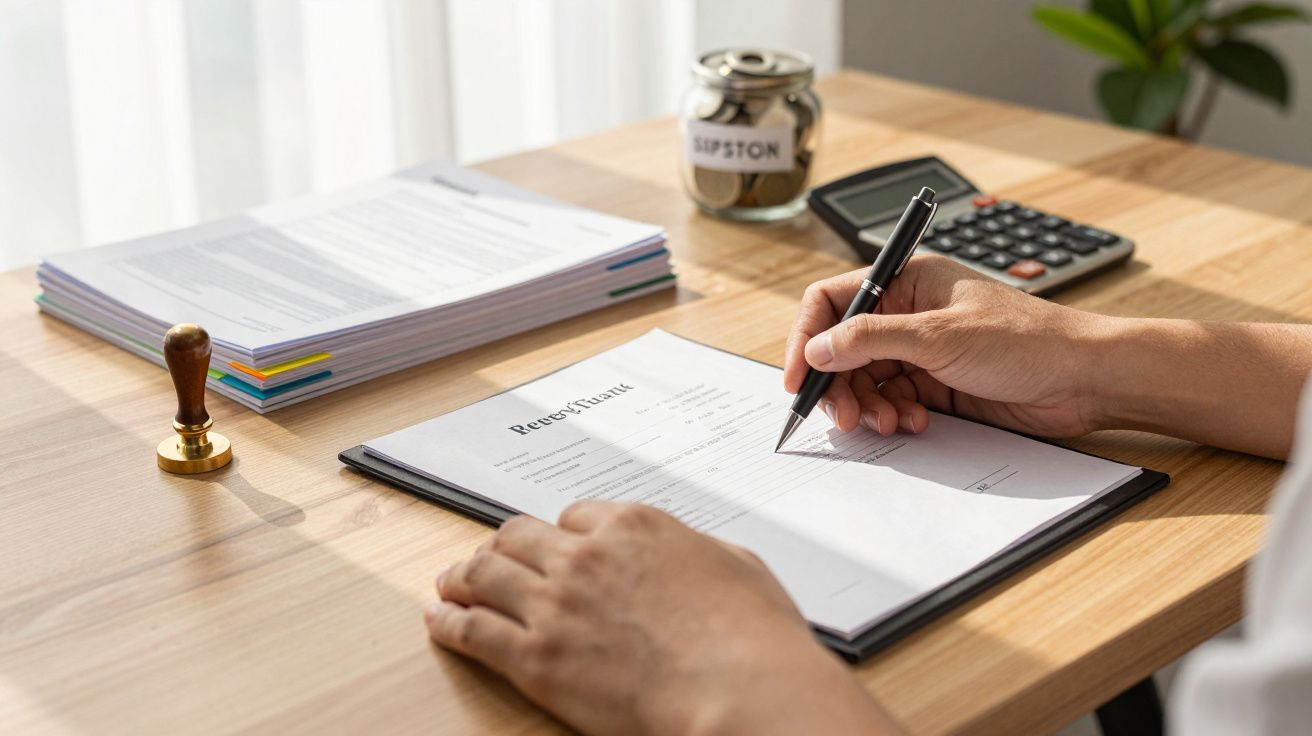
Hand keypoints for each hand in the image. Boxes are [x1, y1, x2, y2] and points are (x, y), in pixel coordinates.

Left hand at [425, 501, 899, 735]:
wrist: (738, 691)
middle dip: (502, 546)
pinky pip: (473, 630)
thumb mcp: (740, 566)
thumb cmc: (751, 639)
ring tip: (450, 582)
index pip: (576, 516)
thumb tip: (694, 555)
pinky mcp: (535, 658)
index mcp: (635, 526)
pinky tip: (439, 620)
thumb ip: (701, 551)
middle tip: (489, 557)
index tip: (555, 546)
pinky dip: (449, 622)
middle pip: (520, 536)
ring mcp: (555, 605)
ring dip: (463, 575)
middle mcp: (585, 556)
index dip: (562, 534)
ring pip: (486, 574)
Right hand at [784, 255, 1108, 438]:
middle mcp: (908, 313)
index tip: (799, 378)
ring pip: (865, 380)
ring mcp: (922, 350)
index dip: (808, 338)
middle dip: (839, 384)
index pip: (833, 301)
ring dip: (868, 405)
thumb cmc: (1027, 340)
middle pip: (843, 348)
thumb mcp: (939, 335)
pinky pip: (892, 401)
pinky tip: (915, 422)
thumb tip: (816, 349)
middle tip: (844, 416)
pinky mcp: (937, 384)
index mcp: (906, 281)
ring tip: (890, 422)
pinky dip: (893, 415)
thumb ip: (870, 340)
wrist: (1085, 379)